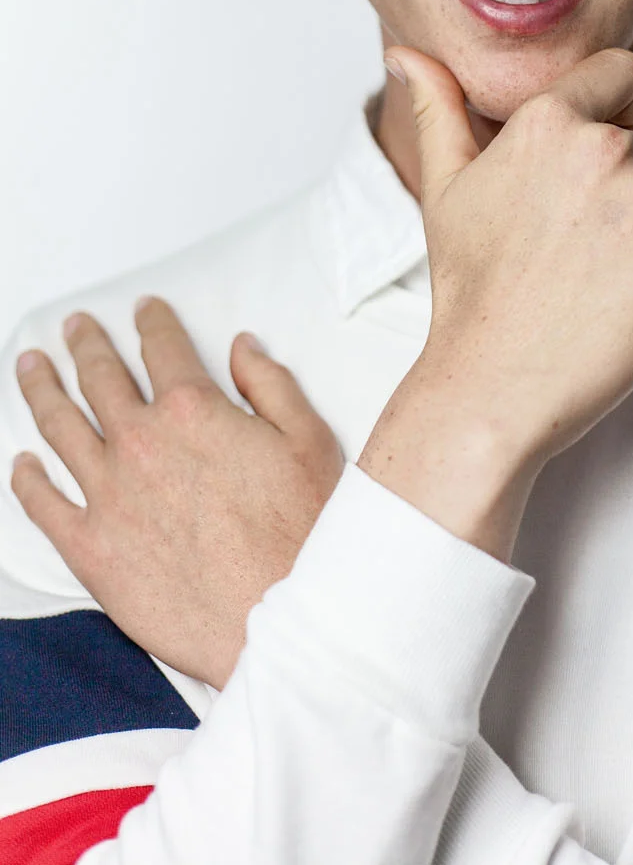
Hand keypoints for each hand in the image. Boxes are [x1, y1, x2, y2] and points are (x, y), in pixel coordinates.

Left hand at [11, 298, 342, 687]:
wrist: (277, 616)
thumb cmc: (299, 533)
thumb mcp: (308, 439)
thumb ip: (270, 384)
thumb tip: (242, 349)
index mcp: (192, 410)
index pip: (162, 348)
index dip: (152, 322)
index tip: (144, 310)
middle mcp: (141, 443)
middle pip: (100, 378)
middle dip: (86, 344)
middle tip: (75, 327)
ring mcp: (108, 495)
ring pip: (60, 427)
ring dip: (41, 390)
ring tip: (31, 368)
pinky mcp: (90, 549)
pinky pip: (42, 505)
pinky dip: (25, 479)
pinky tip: (21, 463)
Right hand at [360, 46, 632, 560]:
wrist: (495, 384)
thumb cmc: (472, 291)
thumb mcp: (446, 189)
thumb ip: (438, 110)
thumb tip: (403, 54)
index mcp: (550, 119)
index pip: (621, 73)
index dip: (617, 116)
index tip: (590, 177)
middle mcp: (606, 146)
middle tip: (582, 259)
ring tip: (604, 287)